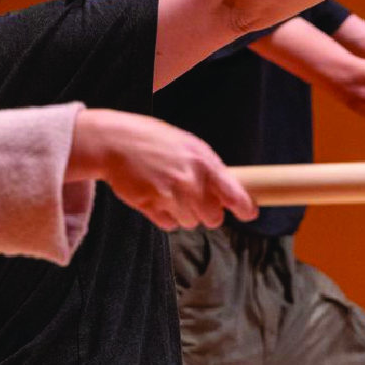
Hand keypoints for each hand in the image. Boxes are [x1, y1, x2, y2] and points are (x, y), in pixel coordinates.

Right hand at [65, 109, 260, 229]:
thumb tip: (227, 192)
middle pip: (213, 218)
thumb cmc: (152, 140)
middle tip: (195, 200)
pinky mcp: (151, 205)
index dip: (244, 207)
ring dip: (183, 214)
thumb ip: (207, 168)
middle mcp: (189, 180)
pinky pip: (168, 225)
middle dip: (206, 213)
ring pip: (190, 223)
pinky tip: (156, 197)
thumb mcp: (187, 145)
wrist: (114, 141)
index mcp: (203, 161)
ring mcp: (169, 195)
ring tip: (169, 192)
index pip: (234, 193)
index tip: (249, 214)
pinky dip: (165, 216)